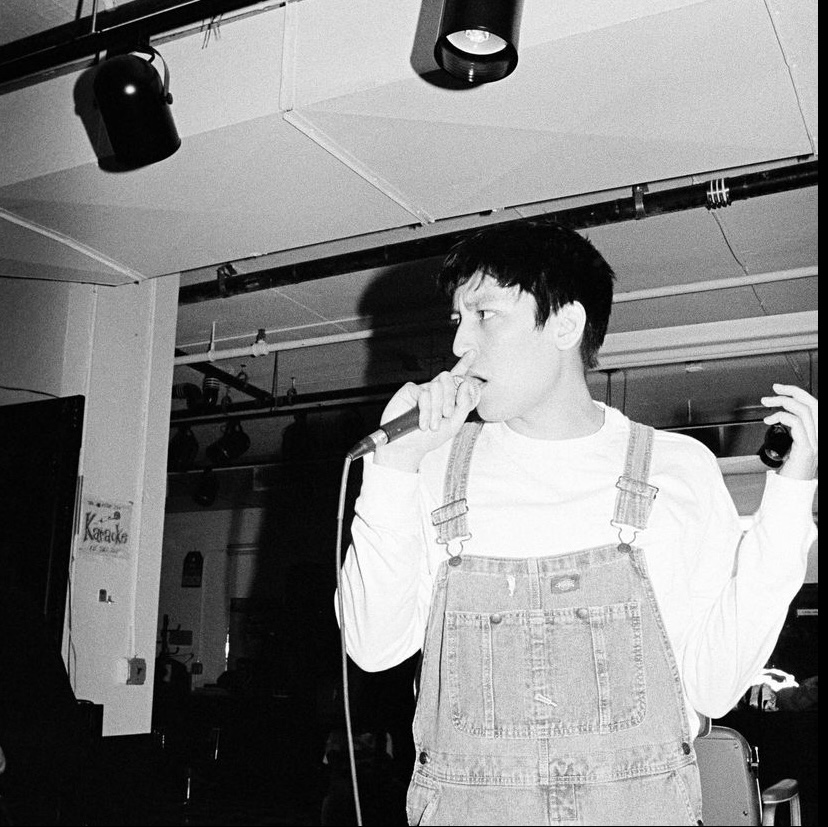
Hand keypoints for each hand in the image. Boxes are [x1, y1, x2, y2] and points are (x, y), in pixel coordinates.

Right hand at [373, 350, 481, 471]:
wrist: (407, 448)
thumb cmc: (429, 438)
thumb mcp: (453, 424)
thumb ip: (464, 405)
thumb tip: (466, 384)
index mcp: (446, 397)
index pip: (455, 378)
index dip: (464, 364)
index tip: (472, 353)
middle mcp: (434, 390)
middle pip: (448, 378)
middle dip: (450, 398)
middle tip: (445, 415)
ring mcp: (422, 389)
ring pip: (437, 387)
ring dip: (436, 409)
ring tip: (431, 425)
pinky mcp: (410, 390)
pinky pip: (424, 393)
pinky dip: (425, 410)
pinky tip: (422, 422)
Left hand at [760, 383, 817, 479]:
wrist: (792, 490)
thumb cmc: (791, 470)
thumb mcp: (792, 444)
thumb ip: (793, 429)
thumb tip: (782, 414)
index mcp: (817, 433)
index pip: (814, 406)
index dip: (798, 393)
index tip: (781, 388)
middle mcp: (820, 436)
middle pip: (812, 404)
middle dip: (791, 392)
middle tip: (773, 391)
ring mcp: (816, 443)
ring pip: (804, 411)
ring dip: (781, 403)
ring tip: (767, 405)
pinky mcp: (807, 449)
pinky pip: (797, 424)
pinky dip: (781, 417)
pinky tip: (770, 420)